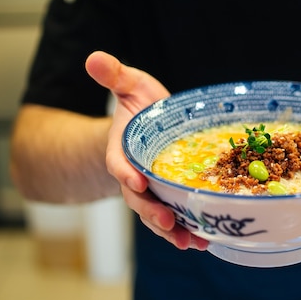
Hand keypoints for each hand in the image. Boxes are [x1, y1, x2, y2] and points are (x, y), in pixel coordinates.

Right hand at [85, 51, 208, 250]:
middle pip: (139, 199)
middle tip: (167, 221)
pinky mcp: (171, 196)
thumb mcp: (130, 87)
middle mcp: (136, 176)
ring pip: (158, 214)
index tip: (136, 181)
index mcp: (123, 150)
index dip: (125, 173)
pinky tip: (206, 240)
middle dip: (152, 212)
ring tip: (192, 242)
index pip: (119, 164)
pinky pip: (178, 216)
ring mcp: (154, 190)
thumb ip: (114, 75)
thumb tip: (94, 57)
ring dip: (173, 230)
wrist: (149, 128)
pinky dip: (188, 229)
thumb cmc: (139, 108)